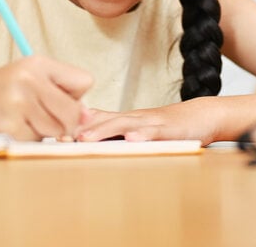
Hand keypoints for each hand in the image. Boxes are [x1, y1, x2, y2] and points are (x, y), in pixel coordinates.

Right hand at [0, 55, 92, 140]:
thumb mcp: (27, 81)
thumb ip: (59, 94)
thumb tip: (89, 118)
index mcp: (40, 63)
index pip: (85, 81)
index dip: (77, 98)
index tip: (57, 101)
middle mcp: (31, 76)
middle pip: (74, 111)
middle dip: (64, 123)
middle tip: (42, 119)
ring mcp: (18, 98)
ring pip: (56, 129)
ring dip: (42, 132)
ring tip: (22, 120)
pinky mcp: (6, 119)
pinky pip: (34, 139)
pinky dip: (25, 138)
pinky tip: (8, 126)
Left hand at [75, 98, 218, 144]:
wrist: (202, 115)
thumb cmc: (168, 125)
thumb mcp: (138, 125)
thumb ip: (114, 125)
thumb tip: (84, 125)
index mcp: (126, 120)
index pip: (97, 120)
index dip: (76, 126)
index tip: (53, 135)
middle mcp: (135, 118)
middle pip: (105, 121)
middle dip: (82, 130)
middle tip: (61, 138)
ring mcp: (152, 122)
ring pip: (124, 124)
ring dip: (104, 131)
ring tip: (86, 139)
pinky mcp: (170, 129)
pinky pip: (155, 132)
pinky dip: (143, 135)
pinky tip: (133, 140)